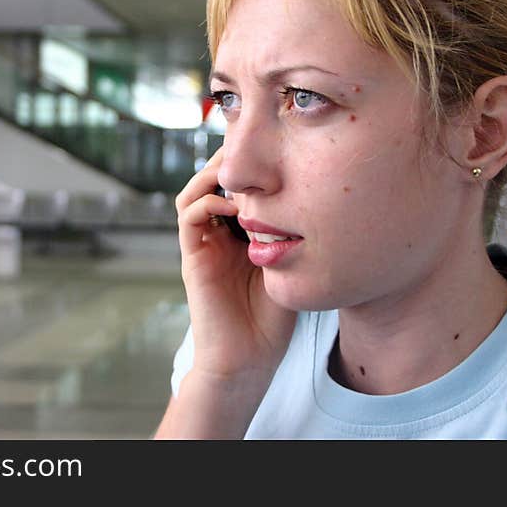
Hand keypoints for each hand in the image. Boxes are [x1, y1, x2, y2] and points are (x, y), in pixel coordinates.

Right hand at [175, 147, 297, 386]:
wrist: (249, 359)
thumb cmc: (275, 317)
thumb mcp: (291, 263)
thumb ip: (293, 232)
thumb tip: (317, 195)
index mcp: (240, 232)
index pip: (239, 185)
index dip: (252, 165)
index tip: (276, 149)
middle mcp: (219, 233)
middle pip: (213, 180)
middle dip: (231, 160)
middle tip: (255, 147)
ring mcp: (204, 244)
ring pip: (195, 191)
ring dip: (213, 175)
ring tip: (239, 171)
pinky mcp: (193, 258)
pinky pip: (189, 217)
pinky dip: (207, 202)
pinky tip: (233, 205)